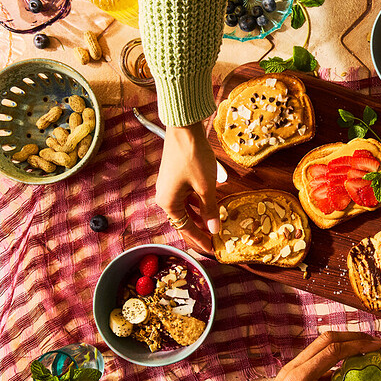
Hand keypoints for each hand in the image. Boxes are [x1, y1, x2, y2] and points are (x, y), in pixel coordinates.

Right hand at [155, 122, 219, 252]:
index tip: (213, 250)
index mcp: (169, 203)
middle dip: (200, 231)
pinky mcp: (175, 179)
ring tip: (215, 227)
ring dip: (200, 218)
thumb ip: (210, 210)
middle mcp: (165, 197)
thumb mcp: (206, 187)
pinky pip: (187, 198)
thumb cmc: (193, 158)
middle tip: (215, 242)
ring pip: (186, 209)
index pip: (185, 229)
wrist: (184, 129)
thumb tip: (214, 230)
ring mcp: (169, 188)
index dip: (200, 240)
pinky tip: (210, 207)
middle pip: (184, 221)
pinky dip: (198, 204)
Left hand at [238, 331, 380, 380]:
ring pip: (320, 348)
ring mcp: (291, 371)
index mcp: (299, 378)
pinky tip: (344, 372)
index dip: (358, 345)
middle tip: (373, 342)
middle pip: (327, 340)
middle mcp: (294, 368)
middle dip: (352, 338)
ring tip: (362, 352)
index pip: (334, 351)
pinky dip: (332, 361)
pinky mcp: (290, 378)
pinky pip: (314, 361)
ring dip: (342, 346)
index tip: (377, 345)